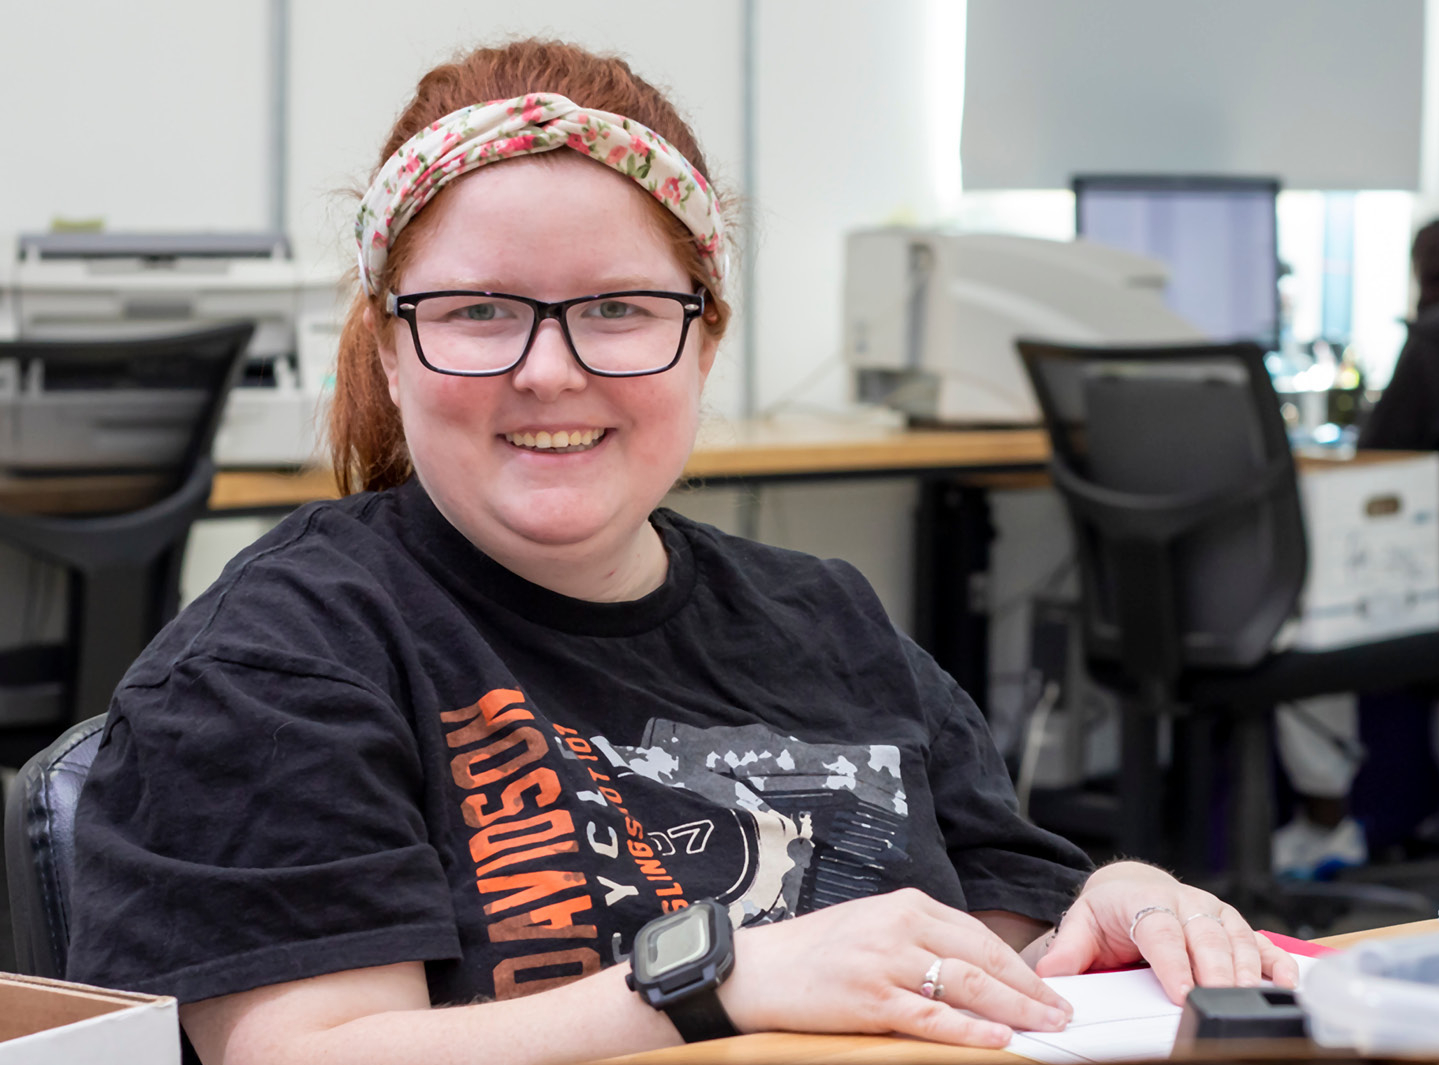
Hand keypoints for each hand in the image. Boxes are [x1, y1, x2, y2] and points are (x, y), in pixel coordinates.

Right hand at [716, 888, 1072, 1047]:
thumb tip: (973, 968)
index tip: (1048, 985)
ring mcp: (886, 963)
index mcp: (904, 905)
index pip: (978, 935)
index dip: (1020, 964)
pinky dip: (971, 1031)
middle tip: (1063, 1011)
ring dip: (1015, 1009)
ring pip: (968, 986)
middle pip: (983, 959)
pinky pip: (933, 1018)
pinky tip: (999, 1040)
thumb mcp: (871, 927)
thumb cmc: (812, 953)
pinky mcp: (871, 999)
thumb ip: (919, 938)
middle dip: (1030, 988)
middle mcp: (900, 927)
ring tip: (1046, 1026)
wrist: (754, 970)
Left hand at [1035, 861, 1299, 1002]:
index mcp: (1145, 901)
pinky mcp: (1234, 925)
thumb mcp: (1081, 922)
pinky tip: (1285, 983)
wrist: (1131, 888)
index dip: (1173, 963)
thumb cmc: (1109, 911)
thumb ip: (1070, 948)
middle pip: (1206, 936)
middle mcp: (1185, 903)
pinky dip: (1276, 961)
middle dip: (1215, 971)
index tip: (1181, 993)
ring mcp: (1213, 912)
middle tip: (1217, 1002)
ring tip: (1248, 1001)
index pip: (1160, 932)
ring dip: (1246, 971)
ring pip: (1237, 939)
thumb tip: (1051, 973)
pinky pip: (1261, 941)